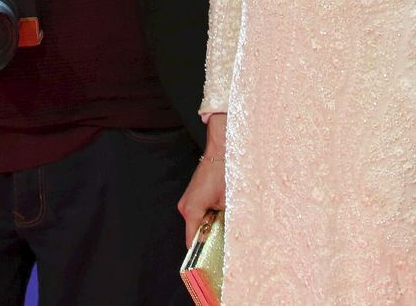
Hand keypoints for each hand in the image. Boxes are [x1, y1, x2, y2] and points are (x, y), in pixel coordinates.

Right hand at [177, 113, 226, 245]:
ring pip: (198, 222)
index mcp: (192, 210)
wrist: (221, 149)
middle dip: (209, 238)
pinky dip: (209, 216)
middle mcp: (185, 206)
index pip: (192, 241)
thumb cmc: (225, 173)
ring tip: (225, 225)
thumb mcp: (229, 202)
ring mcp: (187, 200)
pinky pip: (199, 213)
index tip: (209, 266)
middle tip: (225, 245)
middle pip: (196, 232)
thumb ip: (225, 223)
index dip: (200, 254)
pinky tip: (222, 214)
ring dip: (210, 225)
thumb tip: (228, 239)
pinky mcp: (192, 196)